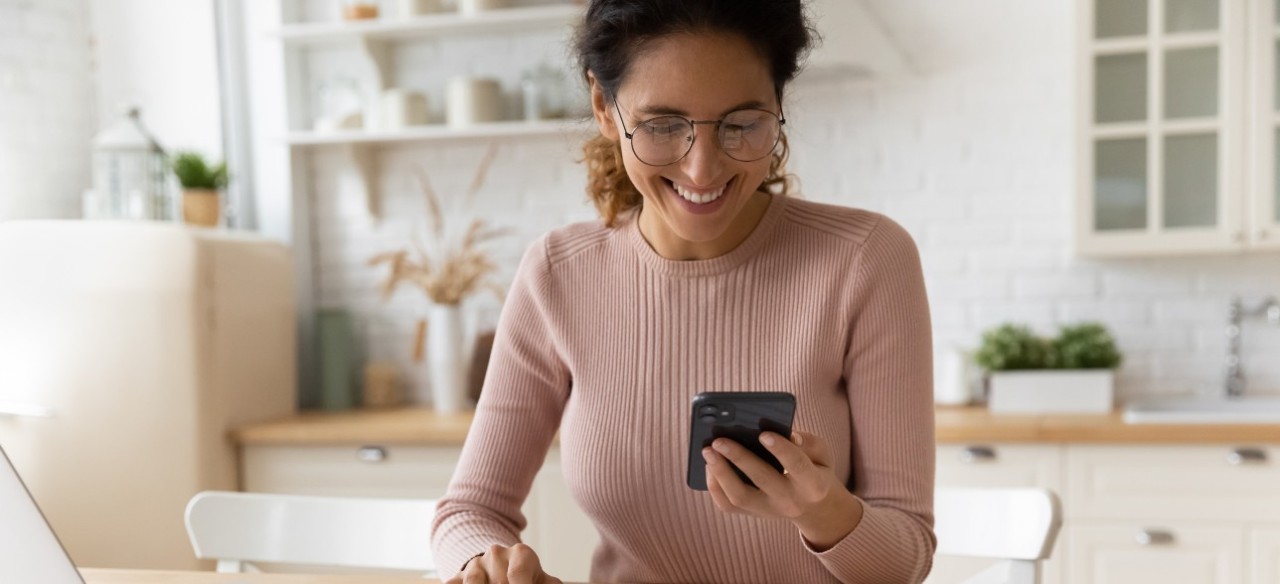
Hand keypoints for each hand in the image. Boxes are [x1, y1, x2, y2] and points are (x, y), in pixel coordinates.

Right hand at [444, 543, 562, 583]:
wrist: (506, 572)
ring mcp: (475, 565)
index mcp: (521, 553)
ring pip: (474, 580)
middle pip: (498, 580)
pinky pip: (453, 583)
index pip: (518, 573)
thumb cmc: (531, 580)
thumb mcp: (545, 582)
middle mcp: (496, 554)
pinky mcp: (458, 577)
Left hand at [702, 430, 863, 550]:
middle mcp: (790, 501)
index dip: (781, 449)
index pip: (797, 466)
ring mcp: (768, 511)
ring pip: (739, 497)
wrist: (814, 509)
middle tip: (719, 440)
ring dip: (720, 472)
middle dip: (739, 458)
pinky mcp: (752, 514)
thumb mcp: (823, 455)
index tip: (763, 434)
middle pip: (762, 480)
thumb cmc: (815, 470)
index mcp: (813, 484)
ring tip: (707, 451)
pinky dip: (714, 486)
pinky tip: (708, 465)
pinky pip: (728, 505)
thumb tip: (787, 434)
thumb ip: (809, 442)